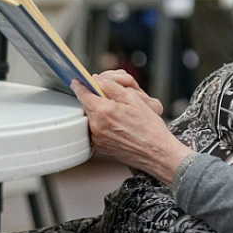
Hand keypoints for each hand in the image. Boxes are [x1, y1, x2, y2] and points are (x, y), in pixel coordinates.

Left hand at [72, 76, 191, 186]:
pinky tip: (117, 126)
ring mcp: (97, 138)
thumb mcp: (134, 100)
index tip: (77, 81)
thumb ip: (113, 87)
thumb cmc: (149, 127)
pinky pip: (95, 130)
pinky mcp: (100, 147)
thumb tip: (98, 81)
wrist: (155, 152)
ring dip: (98, 112)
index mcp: (104, 110)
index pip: (83, 94)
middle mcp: (97, 125)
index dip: (80, 85)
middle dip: (93, 99)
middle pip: (86, 106)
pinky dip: (101, 124)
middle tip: (108, 98)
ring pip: (91, 118)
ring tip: (117, 115)